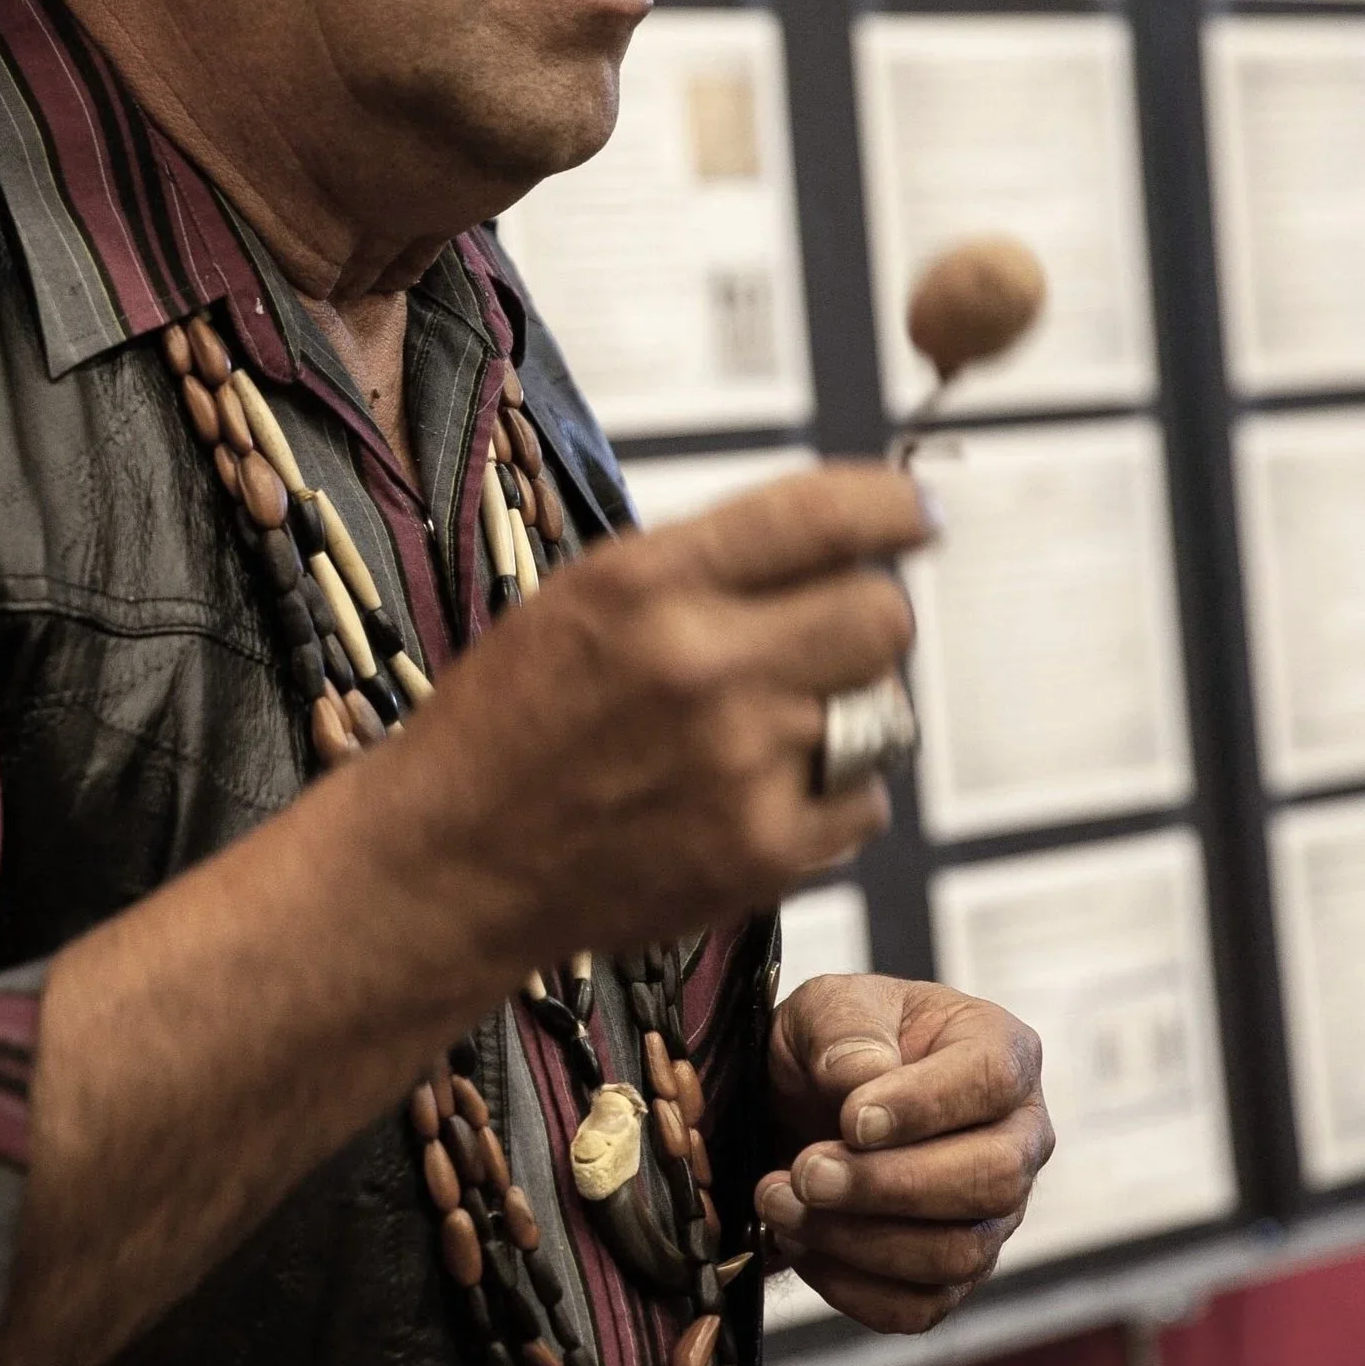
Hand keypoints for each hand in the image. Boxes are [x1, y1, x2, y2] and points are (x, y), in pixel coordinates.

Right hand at [381, 463, 931, 964]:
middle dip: (863, 619)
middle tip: (814, 639)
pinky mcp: (761, 851)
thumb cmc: (511, 720)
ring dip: (839, 711)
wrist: (454, 859)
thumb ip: (704, 566)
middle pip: (882, 617)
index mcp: (648, 582)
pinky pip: (864, 802)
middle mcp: (702, 665)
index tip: (913, 513)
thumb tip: (838, 537)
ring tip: (755, 728)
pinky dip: (825, 794)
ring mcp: (739, 765)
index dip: (892, 506)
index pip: (826, 516)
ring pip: (881, 711)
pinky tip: (752, 791)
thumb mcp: (583, 596)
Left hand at [757, 973, 1053, 1331]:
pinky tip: (799, 1243)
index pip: (990, 1082)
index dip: (924, 1107)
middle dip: (887, 1185)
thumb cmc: (835, 1037)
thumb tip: (863, 1079)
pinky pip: (922, 1305)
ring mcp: (994, 1213)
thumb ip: (847, 1029)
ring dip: (858, 1239)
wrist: (803, 1093)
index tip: (851, 1120)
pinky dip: (853, 1286)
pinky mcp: (954, 1271)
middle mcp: (1017, 1137)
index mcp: (1000, 1050)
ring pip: (957, 1253)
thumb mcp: (827, 1004)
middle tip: (806, 1173)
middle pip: (990, 1181)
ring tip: (778, 1202)